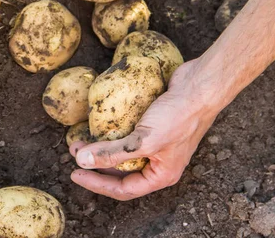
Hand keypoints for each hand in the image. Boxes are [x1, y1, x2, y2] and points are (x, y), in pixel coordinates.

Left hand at [69, 60, 223, 200]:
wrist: (200, 86)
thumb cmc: (179, 117)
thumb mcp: (143, 141)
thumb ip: (112, 153)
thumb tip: (82, 161)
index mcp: (161, 174)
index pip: (123, 188)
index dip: (97, 184)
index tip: (75, 174)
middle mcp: (158, 161)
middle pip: (121, 171)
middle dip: (96, 163)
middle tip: (74, 151)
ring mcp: (157, 142)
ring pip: (123, 151)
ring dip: (101, 146)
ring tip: (81, 137)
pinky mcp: (153, 123)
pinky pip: (127, 132)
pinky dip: (112, 131)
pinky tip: (98, 123)